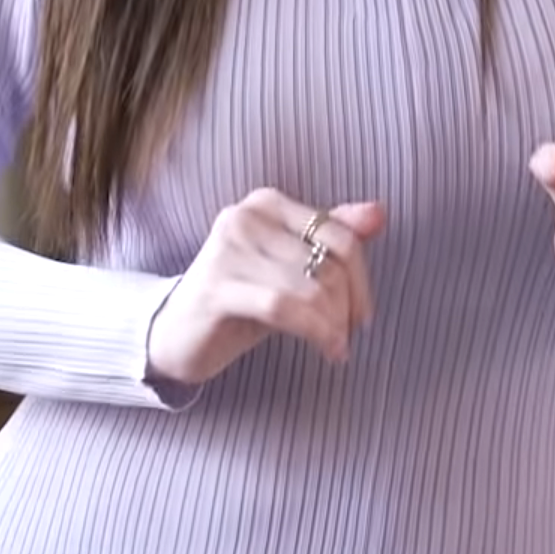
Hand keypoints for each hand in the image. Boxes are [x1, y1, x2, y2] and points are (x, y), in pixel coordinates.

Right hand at [145, 189, 386, 386]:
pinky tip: (325, 350)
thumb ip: (331, 238)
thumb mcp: (290, 268)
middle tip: (344, 338)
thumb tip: (378, 212)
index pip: (339, 234)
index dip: (362, 280)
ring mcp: (227, 249)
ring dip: (332, 325)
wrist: (175, 333)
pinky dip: (314, 331)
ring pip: (309, 286)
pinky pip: (283, 306)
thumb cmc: (240, 299)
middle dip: (346, 308)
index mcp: (267, 203)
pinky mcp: (216, 286)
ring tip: (334, 347)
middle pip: (328, 261)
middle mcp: (245, 216)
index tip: (362, 316)